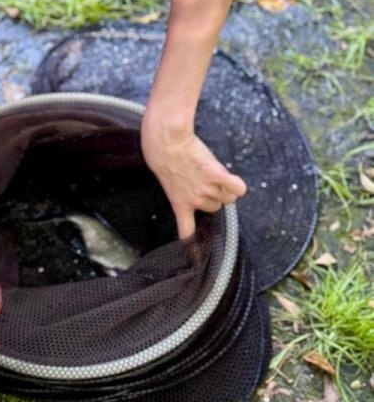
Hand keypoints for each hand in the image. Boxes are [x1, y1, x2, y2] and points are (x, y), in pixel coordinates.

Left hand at [141, 119, 246, 239]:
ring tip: (211, 172)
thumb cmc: (164, 157)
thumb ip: (185, 191)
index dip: (193, 246)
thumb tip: (202, 195)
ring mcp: (206, 189)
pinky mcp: (216, 176)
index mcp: (179, 204)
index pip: (187, 231)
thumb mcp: (170, 181)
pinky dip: (237, 185)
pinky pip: (237, 188)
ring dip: (225, 186)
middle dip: (215, 195)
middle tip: (204, 179)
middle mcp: (194, 200)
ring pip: (228, 197)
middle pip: (216, 206)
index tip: (196, 258)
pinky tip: (232, 179)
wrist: (166, 143)